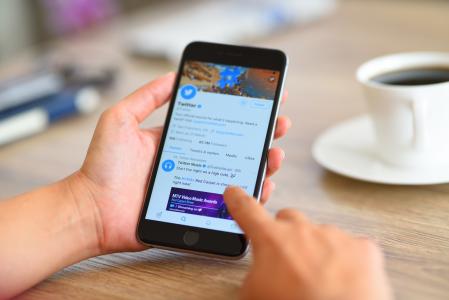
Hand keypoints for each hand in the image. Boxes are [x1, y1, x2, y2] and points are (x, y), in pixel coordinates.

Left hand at [69, 72, 290, 253]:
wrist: (92, 210)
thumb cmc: (102, 167)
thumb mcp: (120, 120)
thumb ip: (146, 97)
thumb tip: (173, 74)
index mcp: (180, 141)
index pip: (218, 124)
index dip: (242, 113)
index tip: (264, 101)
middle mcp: (193, 162)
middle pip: (235, 148)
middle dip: (262, 135)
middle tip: (279, 125)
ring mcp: (197, 187)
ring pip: (239, 175)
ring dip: (263, 164)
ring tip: (275, 155)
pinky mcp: (197, 212)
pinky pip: (230, 206)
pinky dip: (250, 196)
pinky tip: (262, 186)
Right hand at [223, 187, 392, 299]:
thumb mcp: (254, 294)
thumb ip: (252, 274)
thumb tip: (258, 274)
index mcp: (271, 240)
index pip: (247, 210)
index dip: (238, 200)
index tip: (234, 192)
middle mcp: (303, 230)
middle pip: (288, 219)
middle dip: (286, 235)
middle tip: (289, 260)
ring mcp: (335, 236)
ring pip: (320, 234)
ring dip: (317, 250)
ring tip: (320, 279)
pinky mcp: (362, 248)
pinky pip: (350, 247)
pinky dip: (346, 260)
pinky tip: (343, 280)